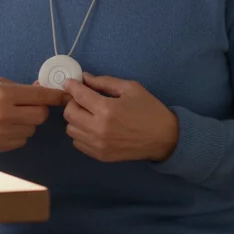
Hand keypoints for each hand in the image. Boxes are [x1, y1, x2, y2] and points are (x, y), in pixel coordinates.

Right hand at [0, 78, 67, 151]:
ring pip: (32, 129)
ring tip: (13, 117)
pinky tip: (6, 127)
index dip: (55, 96)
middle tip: (29, 106)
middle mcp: (4, 114)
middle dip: (39, 110)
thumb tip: (44, 90)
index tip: (65, 97)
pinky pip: (22, 140)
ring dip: (28, 123)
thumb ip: (22, 88)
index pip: (40, 96)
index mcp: (4, 94)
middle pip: (41, 115)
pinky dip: (19, 134)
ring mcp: (2, 132)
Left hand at [62, 74, 178, 162]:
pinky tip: (93, 128)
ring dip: (76, 119)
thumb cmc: (149, 109)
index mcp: (107, 109)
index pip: (78, 95)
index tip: (70, 82)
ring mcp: (98, 144)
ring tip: (89, 114)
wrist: (164, 138)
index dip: (71, 86)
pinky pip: (78, 143)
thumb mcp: (130, 88)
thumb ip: (104, 82)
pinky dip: (81, 133)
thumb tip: (84, 78)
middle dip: (73, 102)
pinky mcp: (100, 156)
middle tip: (83, 99)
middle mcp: (98, 128)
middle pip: (69, 113)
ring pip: (71, 129)